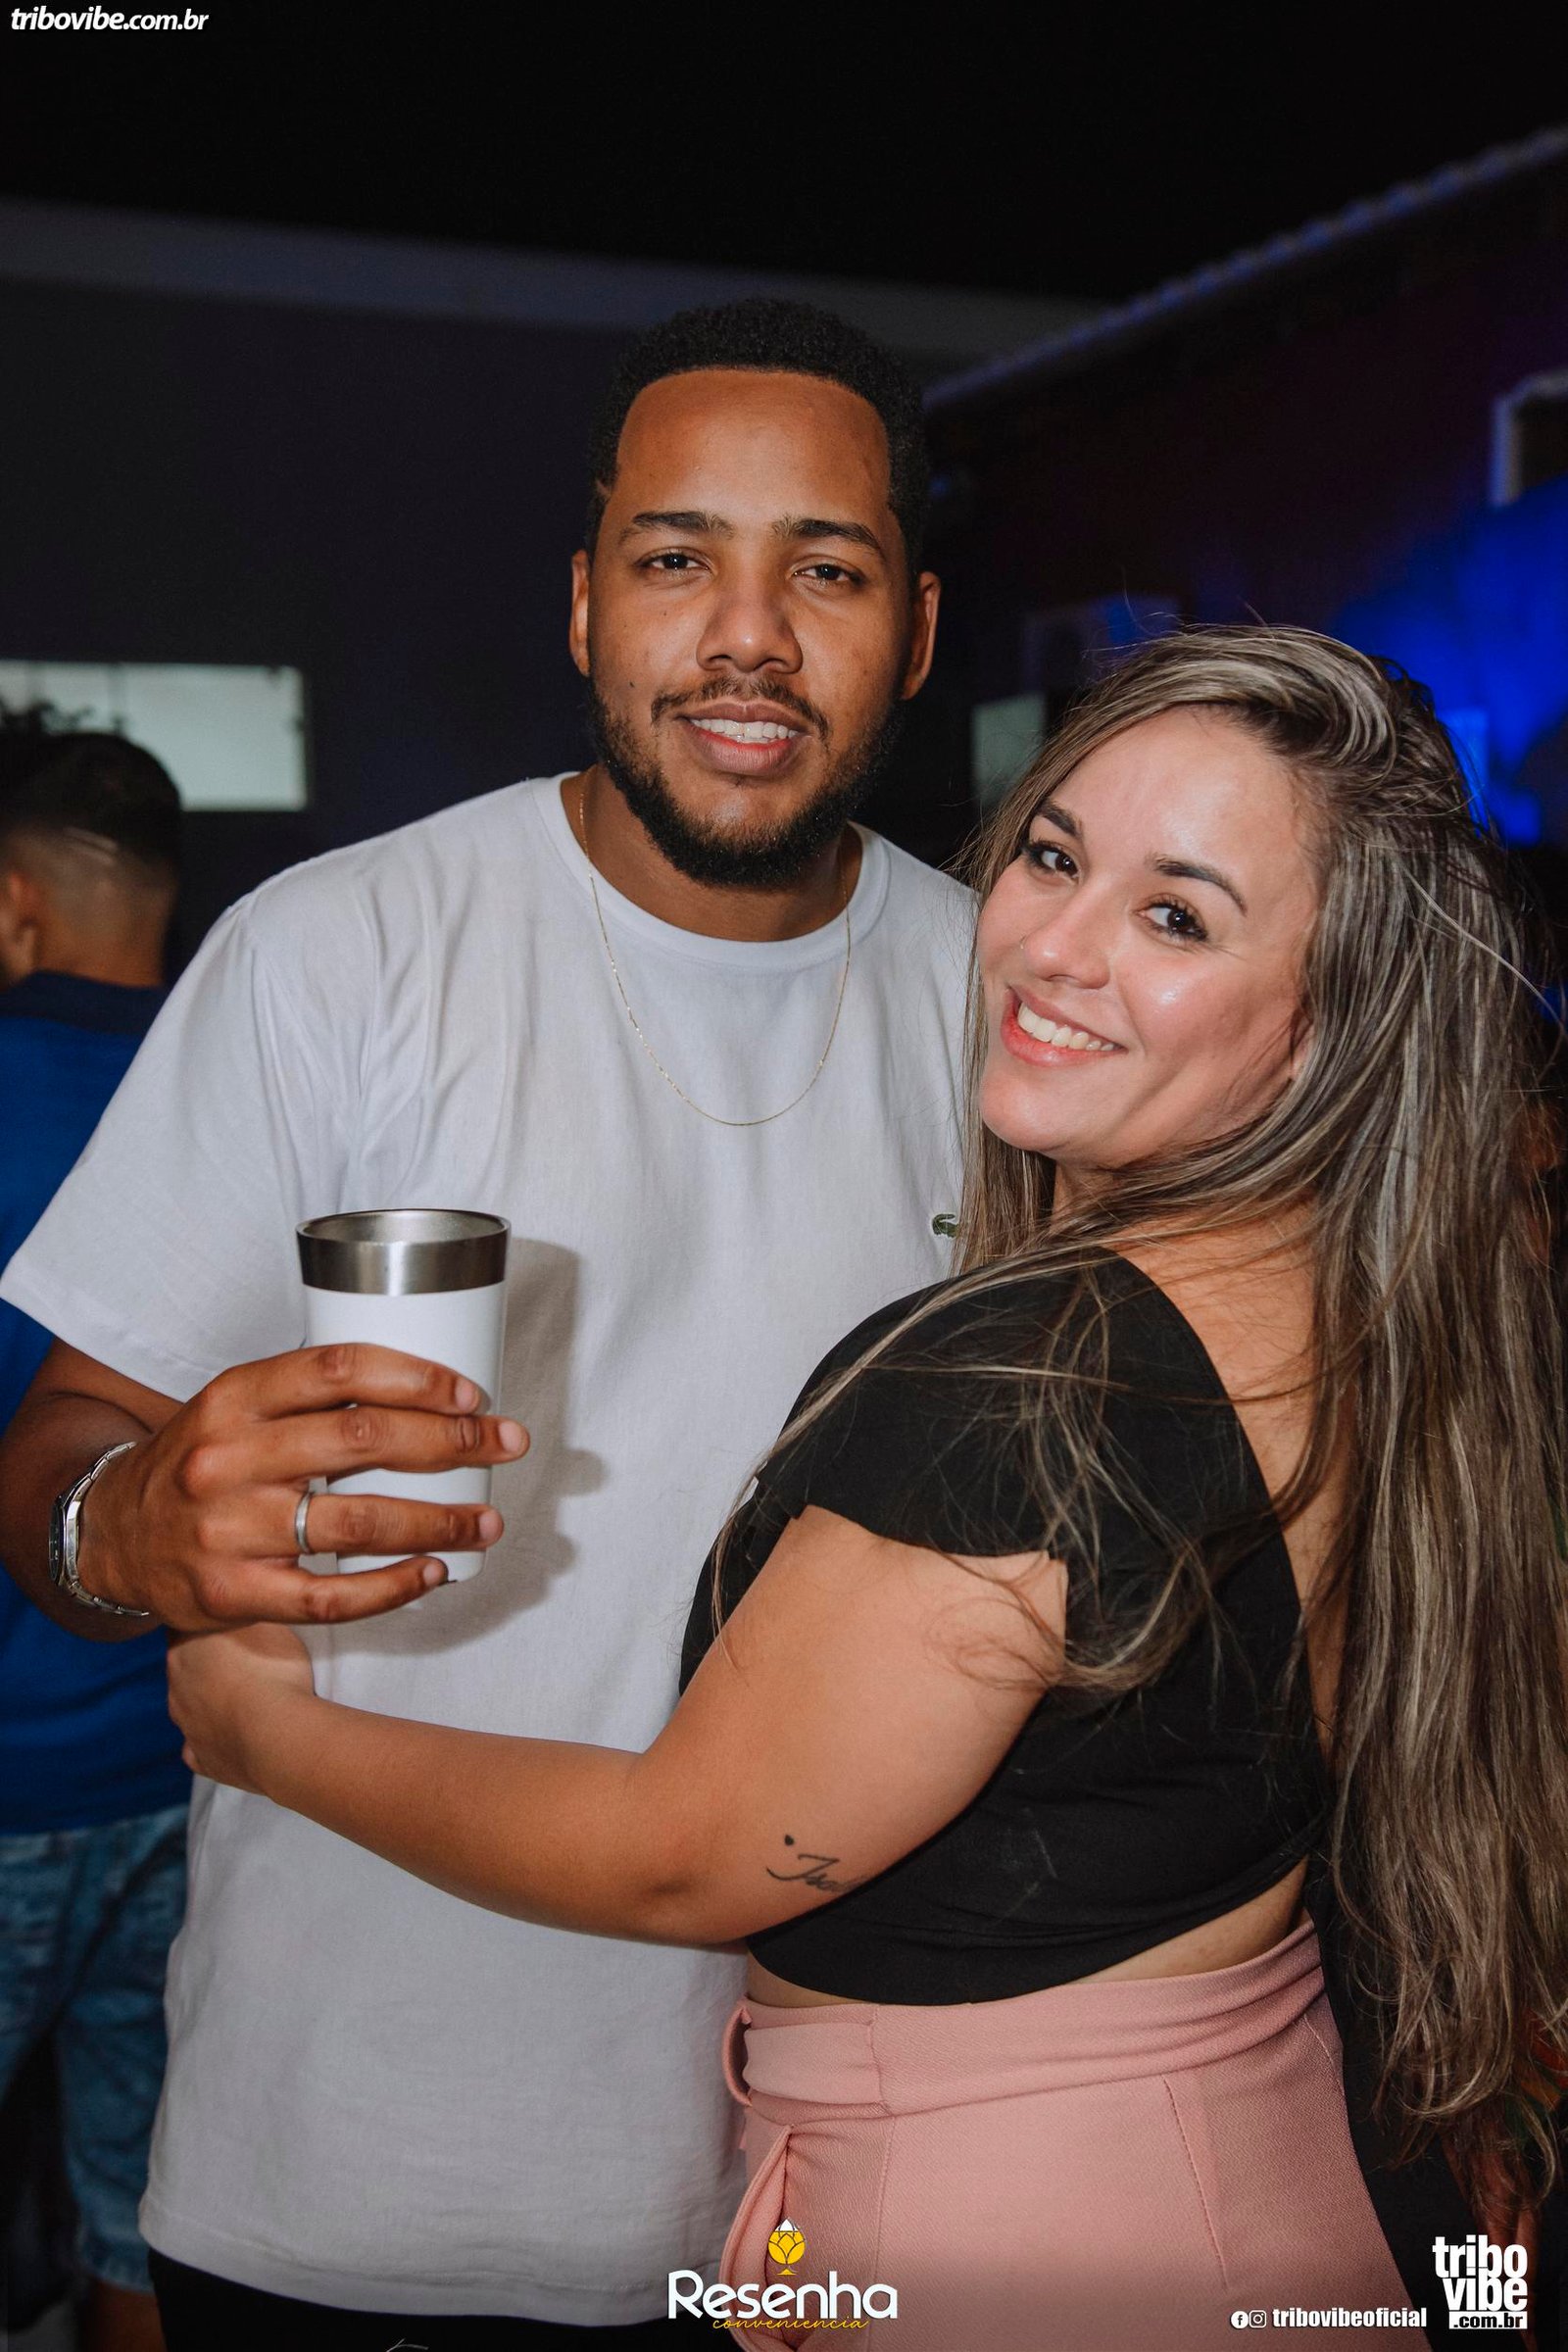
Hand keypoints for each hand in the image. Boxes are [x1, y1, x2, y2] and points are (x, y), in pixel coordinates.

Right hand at [77, 1343, 527, 1629]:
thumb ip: (308, 1398)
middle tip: (506, 1444)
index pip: (339, 1369)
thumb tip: (426, 1394)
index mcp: (234, 1397)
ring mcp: (229, 1531)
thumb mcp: (234, 1408)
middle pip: (362, 1441)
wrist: (111, 1536)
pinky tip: (434, 1573)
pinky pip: (331, 1599)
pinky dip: (394, 1588)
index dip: (417, 1379)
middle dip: (452, 1441)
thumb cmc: (200, 1463)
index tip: (472, 1394)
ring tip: (487, 1521)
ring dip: (438, 1522)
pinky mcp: (232, 1595)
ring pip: (358, 1524)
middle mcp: (229, 1459)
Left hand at [168, 1622, 315, 1792]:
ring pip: (193, 1707)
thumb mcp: (267, 1618)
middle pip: (188, 1665)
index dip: (210, 1619)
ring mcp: (187, 1725)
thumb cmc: (273, 1670)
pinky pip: (202, 1747)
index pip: (186, 1622)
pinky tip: (236, 1735)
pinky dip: (216, 1740)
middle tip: (250, 1657)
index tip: (232, 1618)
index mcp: (183, 1646)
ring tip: (253, 1697)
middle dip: (212, 1661)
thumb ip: (249, 1609)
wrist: (276, 1735)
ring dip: (215, 1700)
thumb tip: (249, 1593)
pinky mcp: (202, 1758)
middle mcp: (176, 1685)